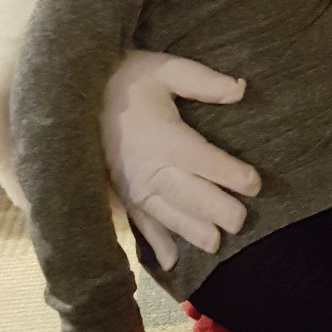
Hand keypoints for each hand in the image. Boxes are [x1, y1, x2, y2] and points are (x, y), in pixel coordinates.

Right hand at [100, 51, 260, 271]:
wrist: (76, 94)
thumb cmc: (127, 79)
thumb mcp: (165, 69)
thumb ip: (203, 81)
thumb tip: (241, 88)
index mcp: (164, 136)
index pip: (205, 160)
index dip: (231, 174)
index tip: (255, 183)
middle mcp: (149, 167)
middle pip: (190, 194)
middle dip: (217, 210)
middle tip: (241, 222)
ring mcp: (134, 185)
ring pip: (168, 214)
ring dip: (192, 231)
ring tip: (216, 245)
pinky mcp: (123, 194)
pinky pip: (141, 223)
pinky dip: (156, 243)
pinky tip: (172, 262)